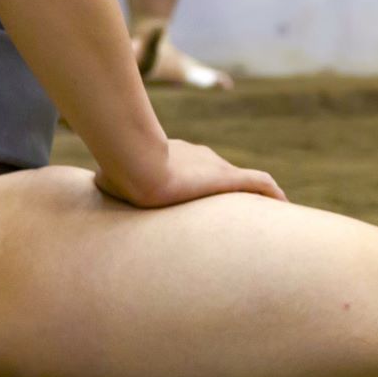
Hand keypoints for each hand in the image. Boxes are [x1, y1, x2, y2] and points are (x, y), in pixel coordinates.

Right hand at [103, 139, 283, 209]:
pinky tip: (283, 205)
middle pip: (222, 175)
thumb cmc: (118, 171)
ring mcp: (214, 166)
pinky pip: (259, 183)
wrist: (134, 161)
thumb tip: (94, 187)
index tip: (205, 201)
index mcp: (177, 157)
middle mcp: (200, 158)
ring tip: (265, 219)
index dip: (202, 186)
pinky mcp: (226, 178)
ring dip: (254, 199)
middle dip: (231, 193)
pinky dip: (271, 192)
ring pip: (242, 182)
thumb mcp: (110, 178)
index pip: (196, 170)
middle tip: (240, 216)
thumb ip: (110, 183)